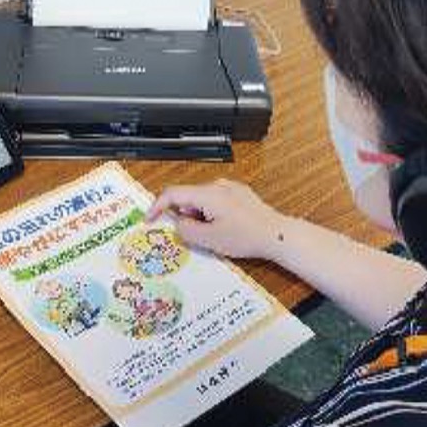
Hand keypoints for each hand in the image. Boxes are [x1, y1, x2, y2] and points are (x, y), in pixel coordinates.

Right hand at [146, 179, 289, 260]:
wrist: (276, 234)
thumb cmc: (246, 237)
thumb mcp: (209, 240)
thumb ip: (186, 231)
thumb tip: (178, 223)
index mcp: (207, 194)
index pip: (172, 194)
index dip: (157, 207)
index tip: (149, 219)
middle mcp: (218, 186)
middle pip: (188, 198)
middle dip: (186, 217)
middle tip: (196, 236)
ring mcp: (230, 188)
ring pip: (202, 201)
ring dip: (200, 217)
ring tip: (217, 234)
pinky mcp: (239, 194)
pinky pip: (216, 201)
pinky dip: (212, 214)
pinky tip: (226, 229)